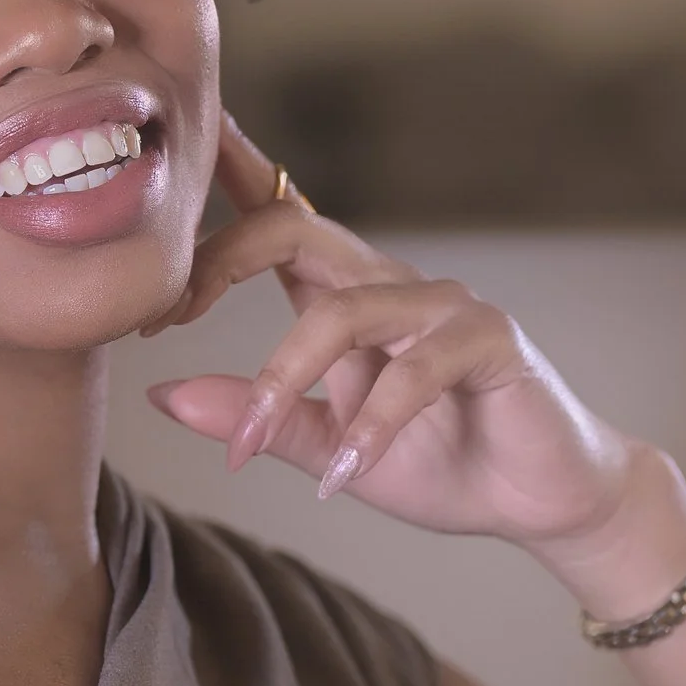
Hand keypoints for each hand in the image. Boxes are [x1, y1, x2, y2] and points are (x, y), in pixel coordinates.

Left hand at [142, 118, 644, 559]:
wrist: (540, 500)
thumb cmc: (441, 461)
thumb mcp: (329, 448)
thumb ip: (260, 418)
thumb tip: (163, 394)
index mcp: (344, 294)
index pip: (277, 217)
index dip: (220, 186)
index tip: (145, 211)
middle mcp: (389, 283)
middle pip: (294, 228)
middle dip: (219, 265)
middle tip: (161, 323)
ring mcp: (444, 305)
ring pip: (343, 309)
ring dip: (283, 379)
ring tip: (249, 447)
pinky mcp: (491, 341)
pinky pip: (417, 368)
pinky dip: (371, 428)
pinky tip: (342, 478)